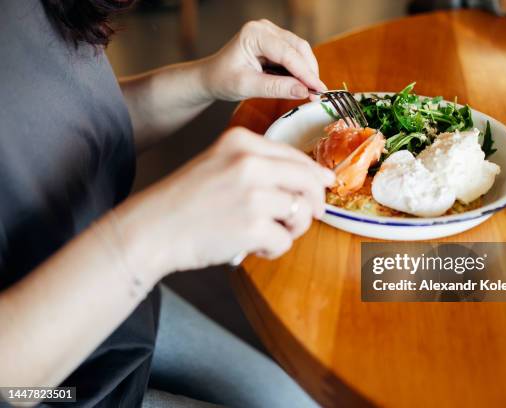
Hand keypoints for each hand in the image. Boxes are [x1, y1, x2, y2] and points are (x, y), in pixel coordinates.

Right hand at [115, 127, 334, 276]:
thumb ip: (262, 166)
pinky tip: (251, 246)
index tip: (324, 186)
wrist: (151, 228)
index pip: (296, 156)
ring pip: (300, 214)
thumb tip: (315, 179)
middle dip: (314, 204)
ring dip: (290, 230)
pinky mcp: (252, 226)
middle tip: (307, 218)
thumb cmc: (185, 201)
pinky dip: (272, 249)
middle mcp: (250, 162)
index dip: (315, 175)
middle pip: (308, 182)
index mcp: (242, 141)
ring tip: (266, 233)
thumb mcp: (220, 164)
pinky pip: (284, 241)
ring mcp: (252, 194)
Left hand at [200, 19, 326, 100]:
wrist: (211, 78)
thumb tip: (304, 91)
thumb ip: (277, 88)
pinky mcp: (275, 43)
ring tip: (312, 91)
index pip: (287, 53)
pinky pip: (294, 55)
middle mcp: (265, 28)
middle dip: (309, 71)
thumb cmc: (223, 80)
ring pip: (299, 50)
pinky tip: (303, 85)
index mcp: (254, 33)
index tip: (319, 89)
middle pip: (298, 48)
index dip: (305, 72)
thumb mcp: (248, 86)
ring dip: (307, 71)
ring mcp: (271, 34)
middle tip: (318, 93)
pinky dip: (300, 70)